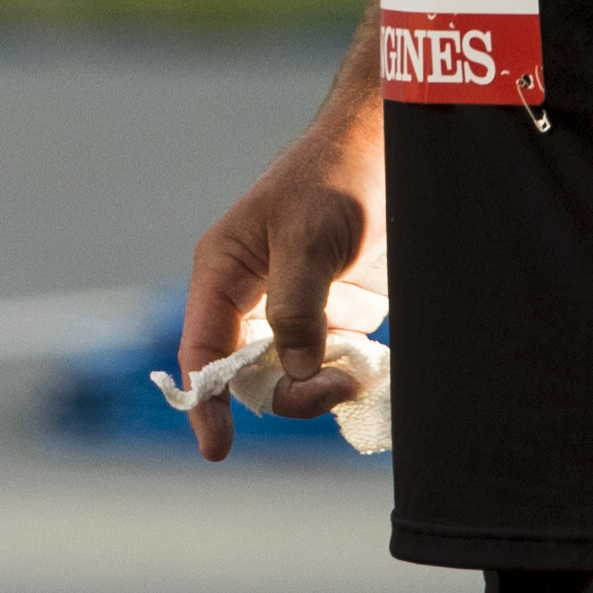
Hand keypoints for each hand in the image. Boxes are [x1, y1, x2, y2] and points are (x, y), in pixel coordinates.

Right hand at [177, 18, 386, 462]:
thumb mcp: (309, 236)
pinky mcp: (336, 314)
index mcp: (224, 272)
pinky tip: (370, 372)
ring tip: (359, 375)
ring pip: (291, 377)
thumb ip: (296, 306)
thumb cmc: (337, 176)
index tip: (217, 446)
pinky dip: (347, 378)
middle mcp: (251, 298)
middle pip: (248, 375)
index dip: (204, 400)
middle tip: (334, 390)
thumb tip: (296, 370)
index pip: (201, 349)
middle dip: (285, 395)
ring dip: (321, 390)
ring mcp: (294, 308)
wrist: (391, 146)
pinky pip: (329, 365)